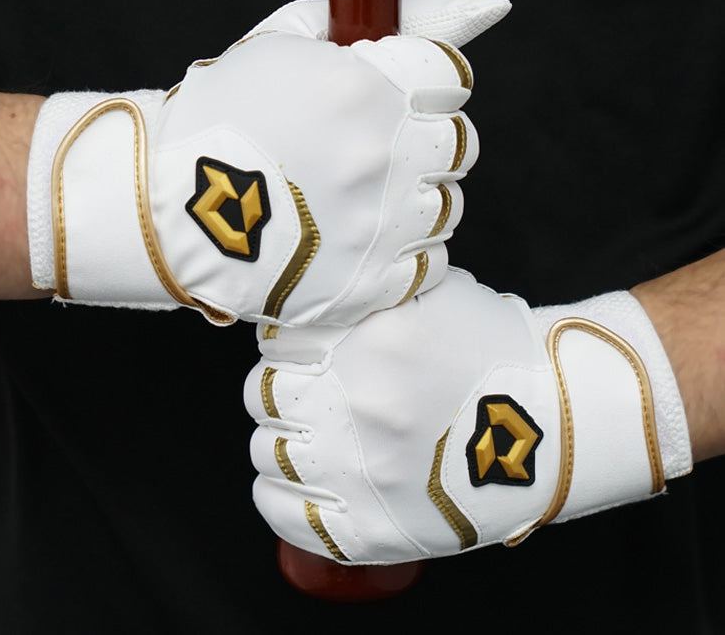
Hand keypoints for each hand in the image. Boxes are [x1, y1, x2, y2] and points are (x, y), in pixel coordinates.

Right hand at [27, 0, 509, 326]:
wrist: (167, 207)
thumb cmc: (221, 119)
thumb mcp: (283, 43)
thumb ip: (374, 20)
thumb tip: (479, 8)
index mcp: (365, 89)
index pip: (450, 80)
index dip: (428, 88)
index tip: (403, 97)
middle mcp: (382, 157)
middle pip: (457, 146)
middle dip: (423, 144)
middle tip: (376, 151)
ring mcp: (377, 226)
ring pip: (445, 207)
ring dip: (413, 198)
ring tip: (361, 199)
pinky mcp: (367, 283)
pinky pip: (430, 264)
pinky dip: (407, 251)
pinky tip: (368, 239)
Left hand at [244, 268, 691, 563]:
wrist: (559, 421)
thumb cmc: (497, 354)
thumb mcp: (435, 296)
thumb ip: (371, 293)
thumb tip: (315, 304)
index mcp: (369, 341)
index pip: (276, 346)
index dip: (285, 352)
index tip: (299, 359)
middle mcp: (358, 404)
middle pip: (263, 398)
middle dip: (282, 395)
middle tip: (308, 399)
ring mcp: (363, 471)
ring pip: (267, 453)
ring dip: (281, 443)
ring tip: (311, 440)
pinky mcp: (374, 529)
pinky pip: (286, 516)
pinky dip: (279, 498)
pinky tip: (300, 483)